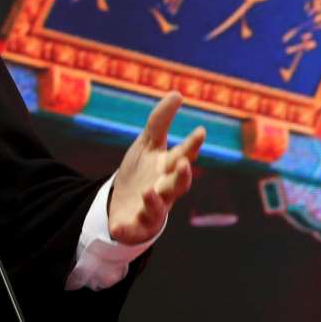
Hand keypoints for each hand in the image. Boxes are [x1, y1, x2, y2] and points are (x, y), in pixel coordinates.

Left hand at [106, 91, 205, 244]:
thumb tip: (178, 93)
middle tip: (183, 163)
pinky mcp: (135, 226)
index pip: (184, 155)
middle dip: (182, 175)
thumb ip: (161, 121)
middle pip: (178, 184)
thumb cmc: (141, 172)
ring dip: (155, 200)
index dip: (192, 144)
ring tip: (149, 191)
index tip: (200, 131)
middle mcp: (165, 189)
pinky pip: (134, 228)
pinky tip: (120, 226)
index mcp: (168, 169)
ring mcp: (152, 209)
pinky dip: (128, 228)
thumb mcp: (148, 145)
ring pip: (159, 208)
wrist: (122, 204)